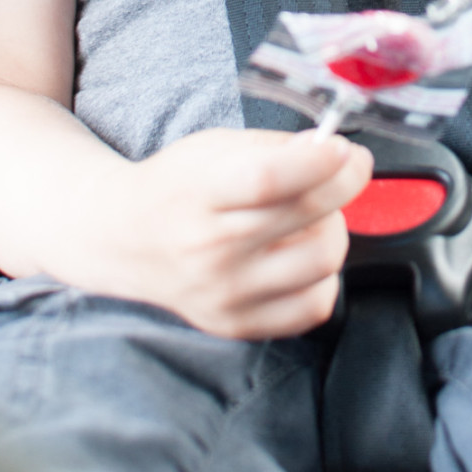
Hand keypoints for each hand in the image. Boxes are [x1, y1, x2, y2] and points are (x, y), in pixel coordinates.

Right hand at [100, 126, 372, 339]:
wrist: (126, 241)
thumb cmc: (176, 187)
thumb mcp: (213, 147)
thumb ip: (274, 147)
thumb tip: (331, 153)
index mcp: (199, 193)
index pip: (267, 180)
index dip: (317, 162)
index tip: (342, 149)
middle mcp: (210, 249)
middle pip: (307, 217)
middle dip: (345, 183)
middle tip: (343, 170)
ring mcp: (226, 293)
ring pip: (323, 261)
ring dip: (334, 229)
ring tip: (313, 218)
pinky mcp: (239, 324)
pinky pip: (315, 306)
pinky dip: (323, 276)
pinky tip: (301, 256)